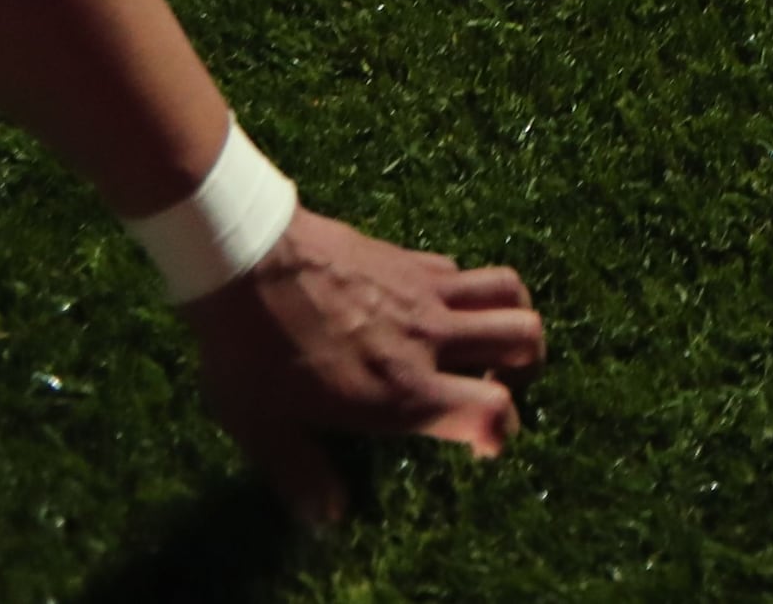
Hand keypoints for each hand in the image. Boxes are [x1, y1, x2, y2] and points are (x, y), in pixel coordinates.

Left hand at [182, 209, 542, 526]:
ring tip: (490, 337)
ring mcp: (426, 289)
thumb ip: (301, 474)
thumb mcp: (264, 428)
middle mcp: (431, 337)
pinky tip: (431, 307)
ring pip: (508, 291)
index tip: (485, 443)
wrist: (246, 255)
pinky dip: (465, 290)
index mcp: (404, 389)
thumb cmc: (252, 349)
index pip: (491, 411)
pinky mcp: (410, 257)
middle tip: (498, 382)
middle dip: (527, 366)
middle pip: (523, 339)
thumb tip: (327, 518)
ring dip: (513, 315)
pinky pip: (462, 270)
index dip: (502, 432)